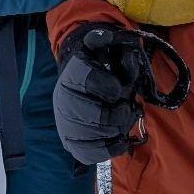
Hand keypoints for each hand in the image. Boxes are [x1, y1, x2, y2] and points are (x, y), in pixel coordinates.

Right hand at [53, 21, 156, 163]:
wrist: (79, 84)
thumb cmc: (98, 66)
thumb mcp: (101, 48)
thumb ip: (108, 42)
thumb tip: (117, 40)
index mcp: (72, 74)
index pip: (87, 79)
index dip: (110, 86)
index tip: (120, 89)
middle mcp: (63, 101)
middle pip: (95, 115)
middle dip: (119, 113)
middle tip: (129, 108)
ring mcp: (66, 125)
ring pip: (96, 136)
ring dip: (118, 129)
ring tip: (124, 119)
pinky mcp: (72, 144)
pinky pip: (92, 154)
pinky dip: (112, 147)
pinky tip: (119, 136)